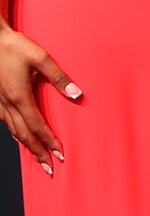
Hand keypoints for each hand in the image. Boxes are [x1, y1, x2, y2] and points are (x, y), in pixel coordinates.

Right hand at [0, 25, 79, 175]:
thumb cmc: (15, 46)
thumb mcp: (41, 59)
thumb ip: (59, 78)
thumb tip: (76, 94)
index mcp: (20, 97)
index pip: (38, 127)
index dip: (49, 142)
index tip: (61, 155)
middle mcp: (7, 104)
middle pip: (24, 135)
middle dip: (38, 153)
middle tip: (49, 168)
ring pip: (13, 131)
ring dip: (26, 146)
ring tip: (37, 158)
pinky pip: (5, 122)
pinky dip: (15, 134)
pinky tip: (20, 137)